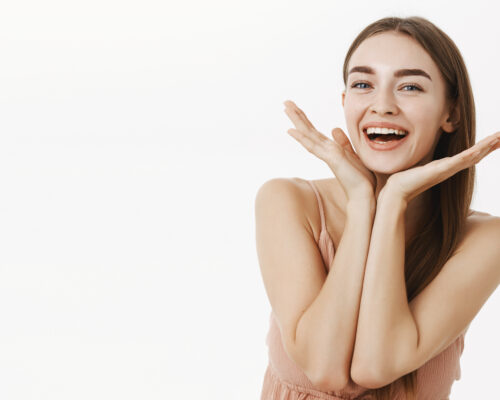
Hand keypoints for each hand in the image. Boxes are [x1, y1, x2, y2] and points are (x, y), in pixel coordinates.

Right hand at [283, 100, 375, 201]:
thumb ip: (343, 142)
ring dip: (296, 121)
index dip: (305, 119)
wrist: (364, 194)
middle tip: (285, 102)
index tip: (295, 108)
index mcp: (331, 148)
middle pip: (308, 130)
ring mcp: (326, 154)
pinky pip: (313, 146)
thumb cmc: (361, 178)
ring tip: (286, 108)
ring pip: (307, 134)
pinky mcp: (330, 158)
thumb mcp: (353, 154)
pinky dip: (301, 138)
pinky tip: (291, 130)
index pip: (314, 131)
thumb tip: (334, 129)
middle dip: (297, 115)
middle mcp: (326, 150)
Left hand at [381, 131, 499, 202]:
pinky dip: (470, 154)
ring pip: (471, 157)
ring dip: (486, 147)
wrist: (397, 192)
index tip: (496, 138)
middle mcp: (450, 169)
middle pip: (476, 155)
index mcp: (447, 167)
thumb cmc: (406, 180)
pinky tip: (479, 149)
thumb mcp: (421, 168)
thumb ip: (429, 164)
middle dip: (491, 145)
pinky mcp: (440, 171)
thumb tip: (427, 161)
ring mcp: (447, 170)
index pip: (470, 155)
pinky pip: (458, 161)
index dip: (484, 147)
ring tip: (498, 138)